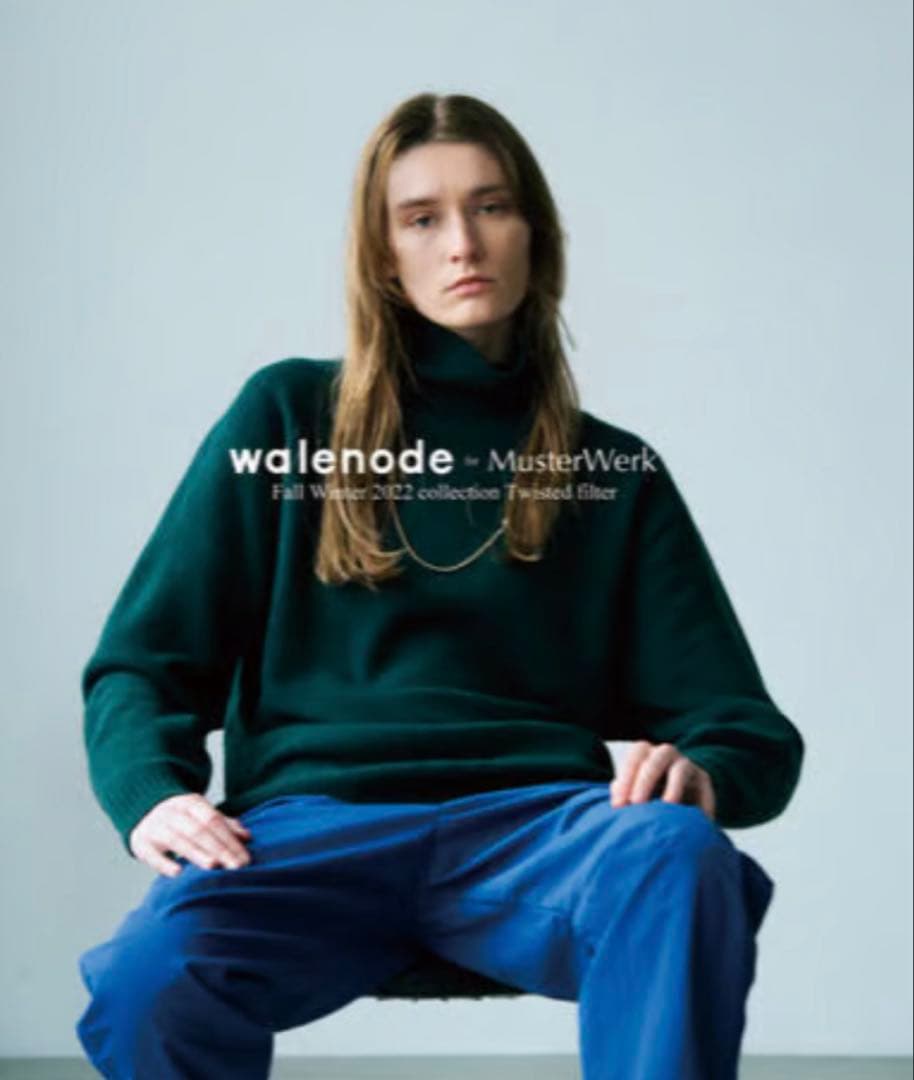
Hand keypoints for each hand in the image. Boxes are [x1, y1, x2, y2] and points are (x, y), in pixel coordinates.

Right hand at [129, 793, 251, 876]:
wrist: (143, 811)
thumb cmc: (181, 818)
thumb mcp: (201, 814)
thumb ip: (223, 825)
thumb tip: (246, 837)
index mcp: (190, 803)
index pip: (213, 820)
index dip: (230, 839)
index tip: (244, 858)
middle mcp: (172, 812)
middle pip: (198, 831)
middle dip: (219, 849)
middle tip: (235, 867)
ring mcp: (155, 826)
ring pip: (178, 840)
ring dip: (197, 854)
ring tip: (214, 866)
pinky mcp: (140, 842)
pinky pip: (152, 854)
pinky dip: (164, 863)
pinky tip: (178, 873)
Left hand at [610, 741, 715, 820]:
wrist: (682, 796)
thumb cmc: (649, 793)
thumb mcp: (634, 789)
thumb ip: (623, 790)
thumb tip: (616, 795)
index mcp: (646, 753)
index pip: (635, 757)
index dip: (626, 778)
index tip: (618, 805)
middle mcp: (666, 754)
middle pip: (656, 760)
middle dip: (645, 781)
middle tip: (636, 803)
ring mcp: (686, 764)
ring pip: (680, 769)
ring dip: (672, 788)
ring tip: (667, 806)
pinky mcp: (703, 779)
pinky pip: (703, 787)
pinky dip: (699, 802)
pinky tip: (693, 818)